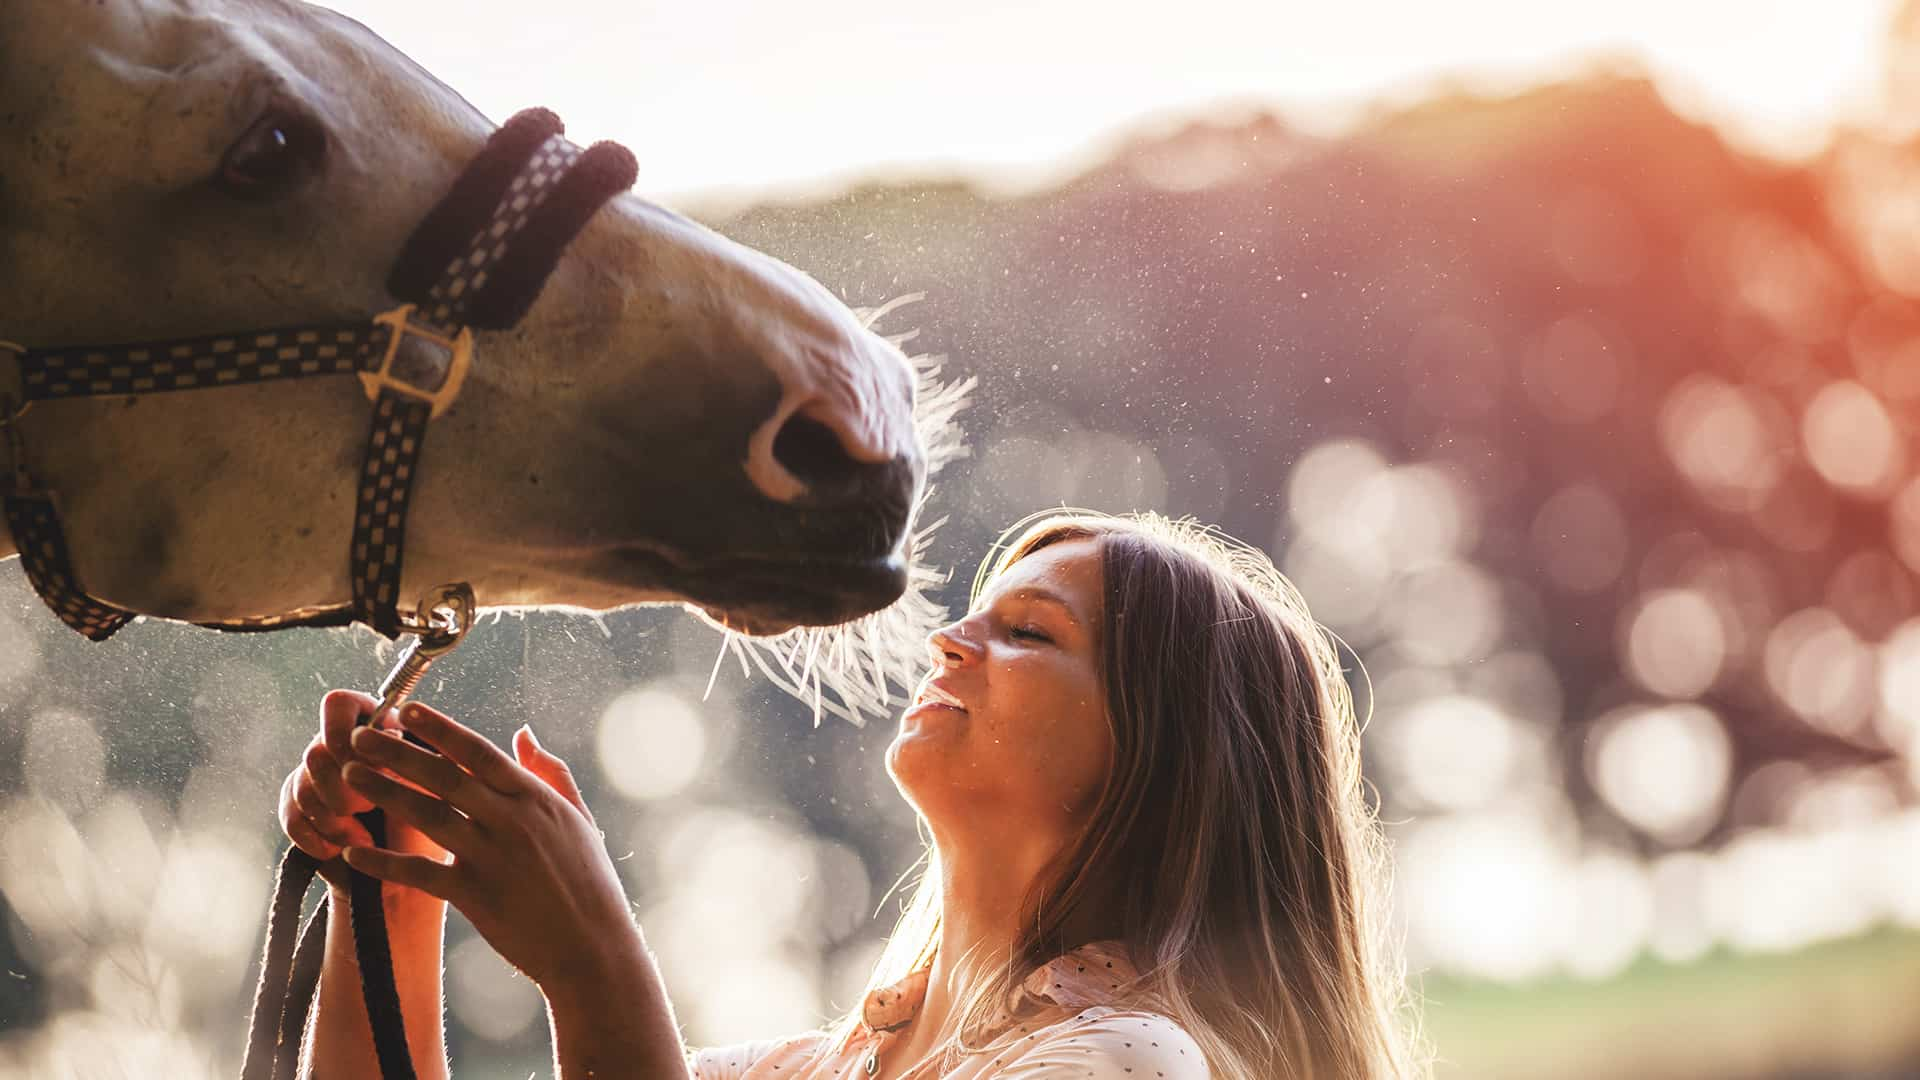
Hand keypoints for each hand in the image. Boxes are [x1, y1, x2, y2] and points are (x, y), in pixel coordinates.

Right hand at [278, 689, 446, 891]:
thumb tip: (387, 737)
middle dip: (342, 787)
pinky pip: (291, 815)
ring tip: (363, 838)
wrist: (410, 873)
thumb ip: (413, 757)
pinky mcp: (300, 809)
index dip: (341, 731)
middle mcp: (342, 745)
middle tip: (369, 808)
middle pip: (316, 751)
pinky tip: (335, 850)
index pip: (338, 705)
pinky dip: (314, 837)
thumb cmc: (434, 821)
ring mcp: (318, 776)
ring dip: (332, 818)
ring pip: (302, 785)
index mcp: (376, 725)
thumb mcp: (434, 785)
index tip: (357, 756)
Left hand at [335, 701, 642, 996]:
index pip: (478, 753)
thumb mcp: (579, 818)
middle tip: (360, 736)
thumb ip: (551, 772)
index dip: (440, 729)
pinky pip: (419, 873)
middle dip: (397, 752)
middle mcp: (511, 821)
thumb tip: (523, 733)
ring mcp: (491, 858)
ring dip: (384, 792)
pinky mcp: (473, 896)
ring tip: (348, 776)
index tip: (407, 710)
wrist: (591, 946)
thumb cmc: (589, 881)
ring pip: (427, 815)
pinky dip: (384, 863)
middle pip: (444, 777)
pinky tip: (352, 854)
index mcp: (535, 798)